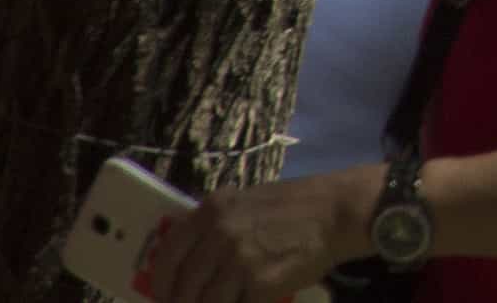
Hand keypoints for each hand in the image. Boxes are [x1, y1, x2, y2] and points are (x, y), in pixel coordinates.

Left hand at [142, 171, 370, 302]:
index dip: (161, 283)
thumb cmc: (292, 207)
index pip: (168, 255)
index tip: (164, 296)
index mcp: (211, 211)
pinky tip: (250, 300)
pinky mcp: (259, 284)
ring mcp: (238, 261)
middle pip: (183, 287)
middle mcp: (219, 234)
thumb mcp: (245, 202)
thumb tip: (184, 262)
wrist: (335, 212)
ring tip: (227, 301)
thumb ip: (214, 226)